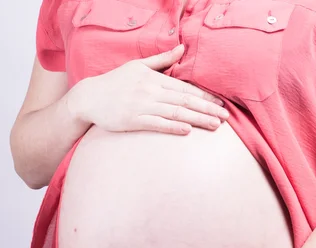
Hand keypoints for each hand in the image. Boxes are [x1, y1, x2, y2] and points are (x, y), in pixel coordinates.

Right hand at [69, 44, 228, 134]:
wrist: (89, 97)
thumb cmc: (115, 82)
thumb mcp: (138, 66)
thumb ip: (162, 60)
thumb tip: (182, 48)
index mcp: (154, 79)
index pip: (185, 88)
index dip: (205, 96)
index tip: (221, 103)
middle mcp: (151, 91)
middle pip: (185, 100)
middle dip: (208, 109)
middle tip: (226, 117)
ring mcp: (142, 106)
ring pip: (176, 112)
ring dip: (197, 119)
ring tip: (215, 125)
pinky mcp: (133, 120)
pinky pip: (157, 124)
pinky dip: (173, 126)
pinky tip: (188, 130)